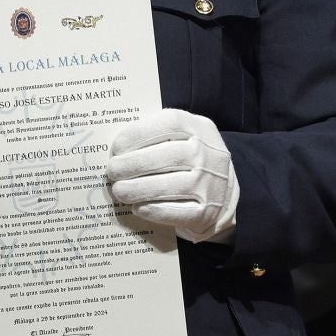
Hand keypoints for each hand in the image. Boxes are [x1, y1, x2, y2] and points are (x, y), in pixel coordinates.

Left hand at [103, 109, 239, 242]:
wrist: (224, 191)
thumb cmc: (190, 158)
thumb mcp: (183, 136)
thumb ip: (156, 134)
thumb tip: (117, 148)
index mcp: (200, 128)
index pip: (169, 124)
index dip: (138, 134)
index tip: (117, 147)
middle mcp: (209, 154)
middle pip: (167, 156)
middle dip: (132, 164)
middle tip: (112, 171)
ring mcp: (211, 184)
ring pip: (170, 186)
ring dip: (138, 189)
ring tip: (119, 190)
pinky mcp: (206, 211)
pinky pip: (177, 212)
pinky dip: (154, 210)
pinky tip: (137, 207)